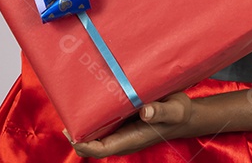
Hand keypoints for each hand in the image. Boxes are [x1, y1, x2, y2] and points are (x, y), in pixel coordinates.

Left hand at [64, 90, 197, 157]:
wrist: (184, 114)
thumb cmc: (180, 113)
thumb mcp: (175, 109)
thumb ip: (160, 111)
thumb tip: (145, 112)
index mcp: (131, 139)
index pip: (100, 150)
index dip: (83, 145)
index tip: (70, 132)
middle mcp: (122, 138)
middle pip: (91, 145)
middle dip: (75, 133)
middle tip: (67, 110)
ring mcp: (120, 132)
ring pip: (93, 135)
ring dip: (81, 124)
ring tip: (72, 103)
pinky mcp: (121, 123)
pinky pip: (100, 126)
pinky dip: (91, 117)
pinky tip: (86, 101)